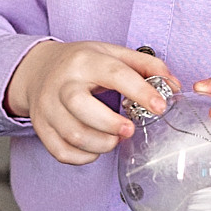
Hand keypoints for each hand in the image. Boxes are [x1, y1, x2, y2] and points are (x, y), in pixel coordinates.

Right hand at [6, 41, 175, 165]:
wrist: (38, 70)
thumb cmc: (81, 63)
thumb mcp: (111, 53)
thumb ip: (145, 66)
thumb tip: (173, 85)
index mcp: (84, 61)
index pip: (114, 74)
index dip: (140, 91)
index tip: (160, 106)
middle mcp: (61, 83)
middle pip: (81, 107)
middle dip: (111, 124)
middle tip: (130, 129)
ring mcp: (47, 107)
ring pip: (73, 134)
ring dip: (101, 144)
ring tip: (114, 139)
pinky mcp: (41, 128)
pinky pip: (61, 152)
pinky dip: (84, 157)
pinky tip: (96, 149)